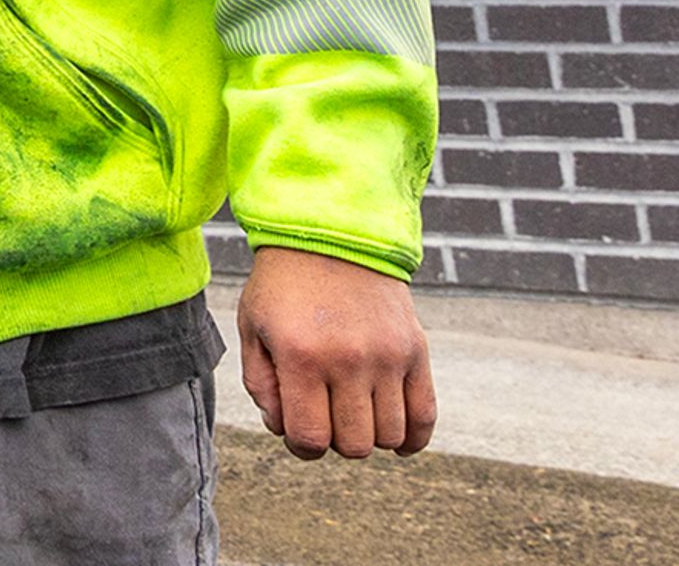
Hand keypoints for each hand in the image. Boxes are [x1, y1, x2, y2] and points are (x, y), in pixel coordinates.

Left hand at [238, 244, 434, 458]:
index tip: (298, 429)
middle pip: (353, 445)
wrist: (331, 232)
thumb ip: (260, 386)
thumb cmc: (284, 285)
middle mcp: (348, 359)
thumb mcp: (253, 328)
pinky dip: (412, 437)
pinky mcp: (416, 349)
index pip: (310, 438)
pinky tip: (395, 435)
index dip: (302, 445)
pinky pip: (425, 416)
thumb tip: (285, 430)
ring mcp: (387, 356)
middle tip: (326, 414)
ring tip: (353, 410)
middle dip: (334, 440)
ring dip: (369, 435)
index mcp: (301, 356)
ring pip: (389, 436)